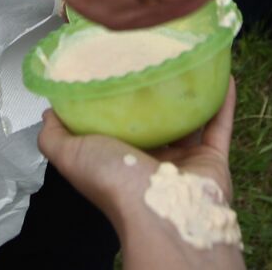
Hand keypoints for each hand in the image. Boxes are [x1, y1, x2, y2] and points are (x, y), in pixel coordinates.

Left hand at [39, 79, 244, 264]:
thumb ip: (55, 136)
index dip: (115, 99)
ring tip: (190, 61)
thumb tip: (49, 111)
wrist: (162, 212)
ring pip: (190, 121)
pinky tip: (222, 75)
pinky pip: (220, 124)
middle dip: (155, 94)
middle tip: (156, 59)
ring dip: (192, 94)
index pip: (116, 126)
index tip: (115, 68)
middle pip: (155, 121)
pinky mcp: (212, 160)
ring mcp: (184, 161)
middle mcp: (151, 161)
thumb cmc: (116, 186)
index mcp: (118, 161)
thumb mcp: (71, 156)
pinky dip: (222, 101)